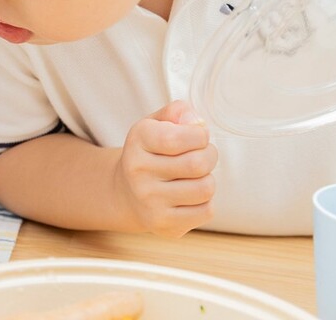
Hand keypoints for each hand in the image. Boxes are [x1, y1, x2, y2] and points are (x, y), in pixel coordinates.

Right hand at [116, 100, 216, 236]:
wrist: (126, 193)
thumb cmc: (150, 152)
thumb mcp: (157, 123)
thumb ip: (178, 112)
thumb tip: (197, 124)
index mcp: (137, 141)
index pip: (178, 138)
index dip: (200, 135)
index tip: (198, 136)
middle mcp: (138, 172)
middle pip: (198, 164)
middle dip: (210, 156)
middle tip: (202, 156)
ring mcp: (149, 200)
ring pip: (205, 188)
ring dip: (208, 180)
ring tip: (195, 177)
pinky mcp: (162, 223)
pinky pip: (205, 211)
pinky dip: (205, 202)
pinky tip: (190, 197)